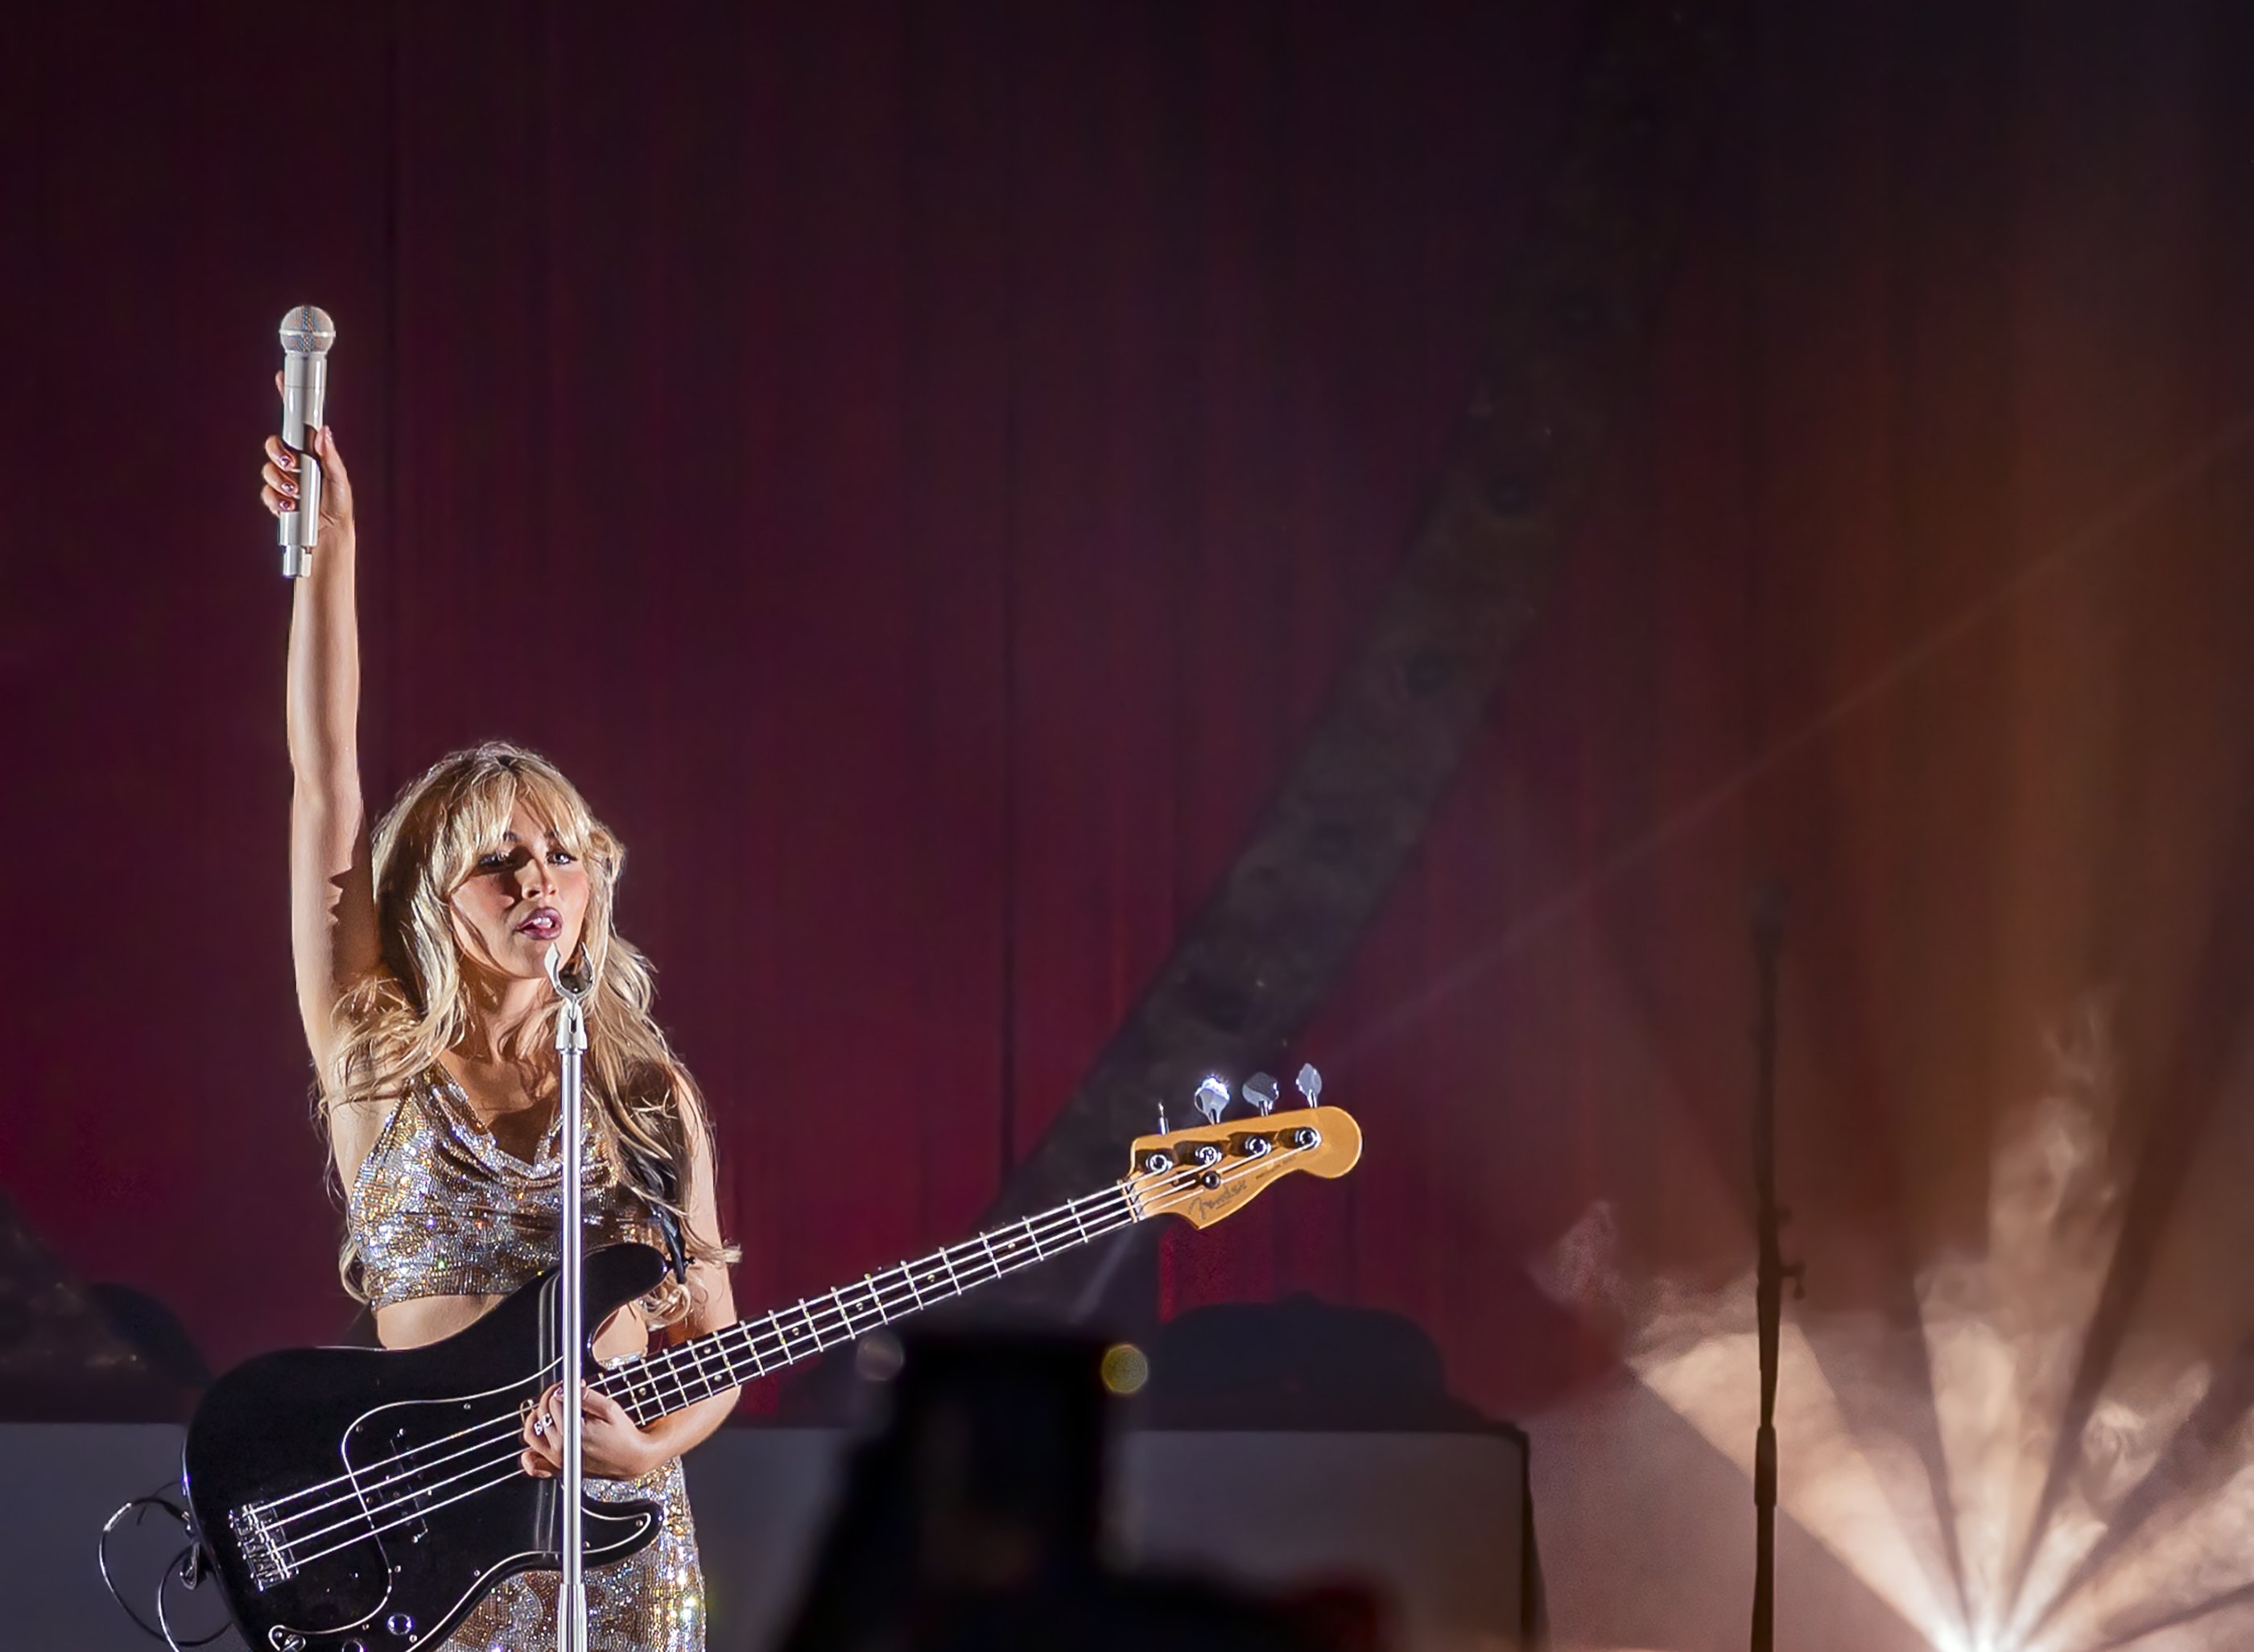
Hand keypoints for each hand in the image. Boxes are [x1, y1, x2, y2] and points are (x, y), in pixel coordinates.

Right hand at [260, 370, 355, 540]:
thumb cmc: (338, 503)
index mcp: (310, 453)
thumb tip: (324, 431)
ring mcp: (283, 479)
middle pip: (273, 445)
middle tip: (291, 465)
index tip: (280, 378)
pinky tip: (289, 505)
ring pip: (267, 469)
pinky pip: (266, 493)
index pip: (295, 423)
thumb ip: (330, 456)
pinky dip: (276, 498)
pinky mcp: (276, 498)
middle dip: (277, 453)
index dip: (287, 400)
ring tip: (296, 492)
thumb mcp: (339, 479)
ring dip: (279, 479)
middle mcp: (294, 463)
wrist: (330, 534)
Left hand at [518, 1382, 660, 1481]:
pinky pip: (534, 1464)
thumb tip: (566, 1389)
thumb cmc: (624, 1437)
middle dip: (550, 1398)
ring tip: (547, 1410)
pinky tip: (536, 1440)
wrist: (632, 1460)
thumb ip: (586, 1397)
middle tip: (561, 1393)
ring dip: (535, 1418)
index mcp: (573, 1432)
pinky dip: (529, 1454)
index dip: (561, 1389)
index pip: (554, 1402)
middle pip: (542, 1414)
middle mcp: (561, 1448)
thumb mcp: (610, 1409)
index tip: (569, 1385)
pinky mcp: (559, 1468)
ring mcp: (557, 1460)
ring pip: (531, 1434)